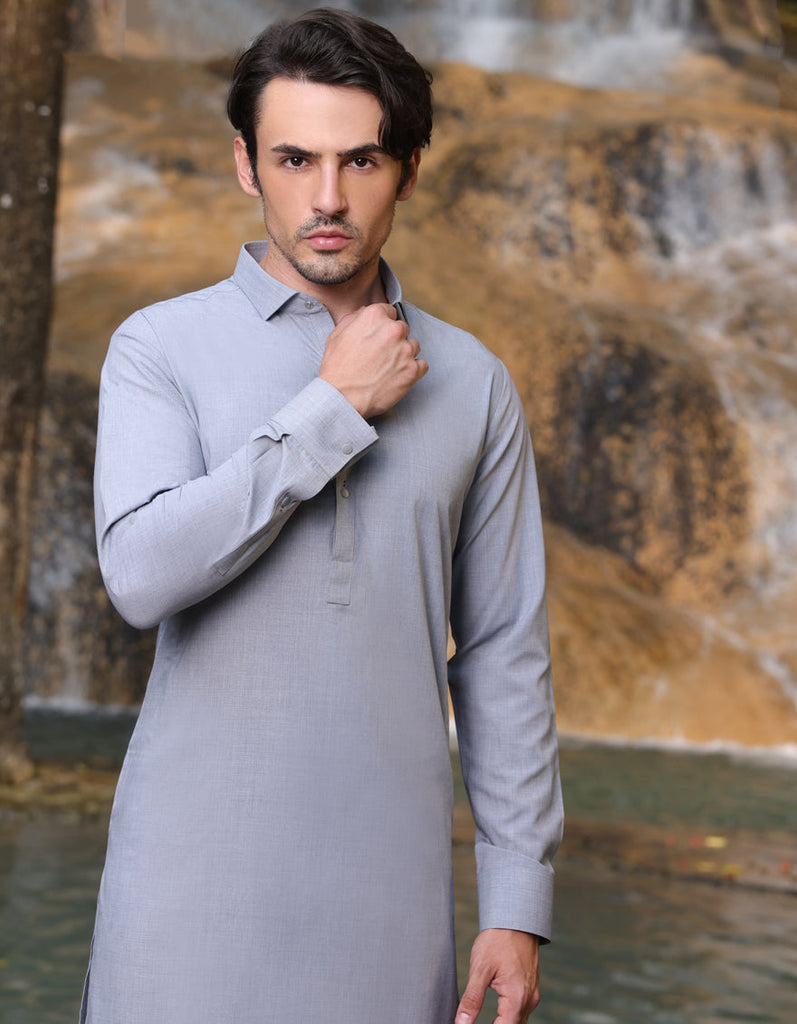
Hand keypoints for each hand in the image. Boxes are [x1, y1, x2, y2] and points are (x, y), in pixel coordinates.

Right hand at [319, 303, 427, 418]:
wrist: (341, 398)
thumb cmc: (336, 368)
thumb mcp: (336, 335)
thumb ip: (354, 318)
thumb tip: (364, 311)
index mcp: (374, 316)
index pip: (389, 311)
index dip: (383, 325)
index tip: (378, 336)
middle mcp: (393, 330)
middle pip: (402, 328)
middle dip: (394, 339)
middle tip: (381, 355)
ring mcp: (405, 350)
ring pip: (413, 346)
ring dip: (404, 354)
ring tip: (388, 367)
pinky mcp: (413, 370)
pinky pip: (422, 365)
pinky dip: (413, 370)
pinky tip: (399, 376)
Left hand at [455, 929, 539, 1023]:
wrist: (515, 919)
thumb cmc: (497, 940)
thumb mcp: (479, 969)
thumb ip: (471, 999)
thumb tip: (461, 1023)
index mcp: (517, 997)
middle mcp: (529, 999)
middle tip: (472, 1023)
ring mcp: (532, 994)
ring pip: (518, 1021)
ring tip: (483, 1020)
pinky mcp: (531, 988)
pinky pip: (522, 1010)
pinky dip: (510, 1016)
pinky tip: (498, 1014)